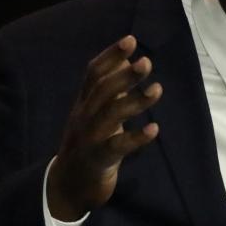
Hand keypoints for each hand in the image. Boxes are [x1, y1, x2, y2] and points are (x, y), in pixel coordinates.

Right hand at [47, 36, 161, 220]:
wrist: (68, 184)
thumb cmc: (89, 144)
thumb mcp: (96, 114)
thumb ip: (110, 89)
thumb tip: (126, 60)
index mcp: (84, 104)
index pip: (94, 74)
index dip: (111, 56)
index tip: (131, 40)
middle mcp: (84, 117)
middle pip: (102, 91)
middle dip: (124, 75)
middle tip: (146, 62)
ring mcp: (89, 138)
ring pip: (110, 115)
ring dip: (134, 101)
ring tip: (157, 89)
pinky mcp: (98, 160)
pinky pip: (117, 147)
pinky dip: (136, 138)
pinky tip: (154, 130)